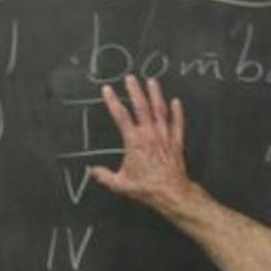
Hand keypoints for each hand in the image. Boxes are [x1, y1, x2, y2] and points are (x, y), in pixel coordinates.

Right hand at [89, 75, 193, 212]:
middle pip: (141, 107)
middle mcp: (150, 134)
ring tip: (152, 81)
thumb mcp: (120, 184)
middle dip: (135, 90)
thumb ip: (105, 176)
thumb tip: (93, 172)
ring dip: (156, 94)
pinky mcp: (176, 142)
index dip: (112, 101)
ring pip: (160, 110)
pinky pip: (177, 123)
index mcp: (134, 141)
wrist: (170, 192)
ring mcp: (164, 136)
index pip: (121, 116)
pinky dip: (177, 112)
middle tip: (130, 78)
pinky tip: (176, 102)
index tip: (107, 90)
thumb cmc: (147, 188)